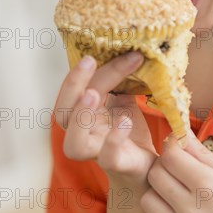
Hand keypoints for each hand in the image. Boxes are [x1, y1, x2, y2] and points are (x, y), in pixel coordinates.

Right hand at [54, 52, 157, 188]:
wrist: (148, 166)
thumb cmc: (129, 131)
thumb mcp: (124, 99)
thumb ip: (120, 79)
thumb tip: (130, 46)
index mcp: (82, 113)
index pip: (75, 89)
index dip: (85, 70)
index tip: (106, 49)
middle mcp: (83, 133)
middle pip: (63, 112)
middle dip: (72, 85)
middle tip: (89, 61)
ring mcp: (97, 152)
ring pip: (74, 143)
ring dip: (81, 116)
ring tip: (93, 94)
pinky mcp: (117, 164)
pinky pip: (107, 157)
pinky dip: (114, 138)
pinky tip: (125, 121)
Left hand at [140, 133, 212, 212]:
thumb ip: (204, 155)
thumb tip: (183, 133)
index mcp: (208, 186)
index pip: (170, 155)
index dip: (172, 143)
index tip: (178, 141)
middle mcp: (192, 212)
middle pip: (155, 176)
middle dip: (164, 163)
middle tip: (179, 163)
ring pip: (148, 202)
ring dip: (159, 191)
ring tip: (177, 189)